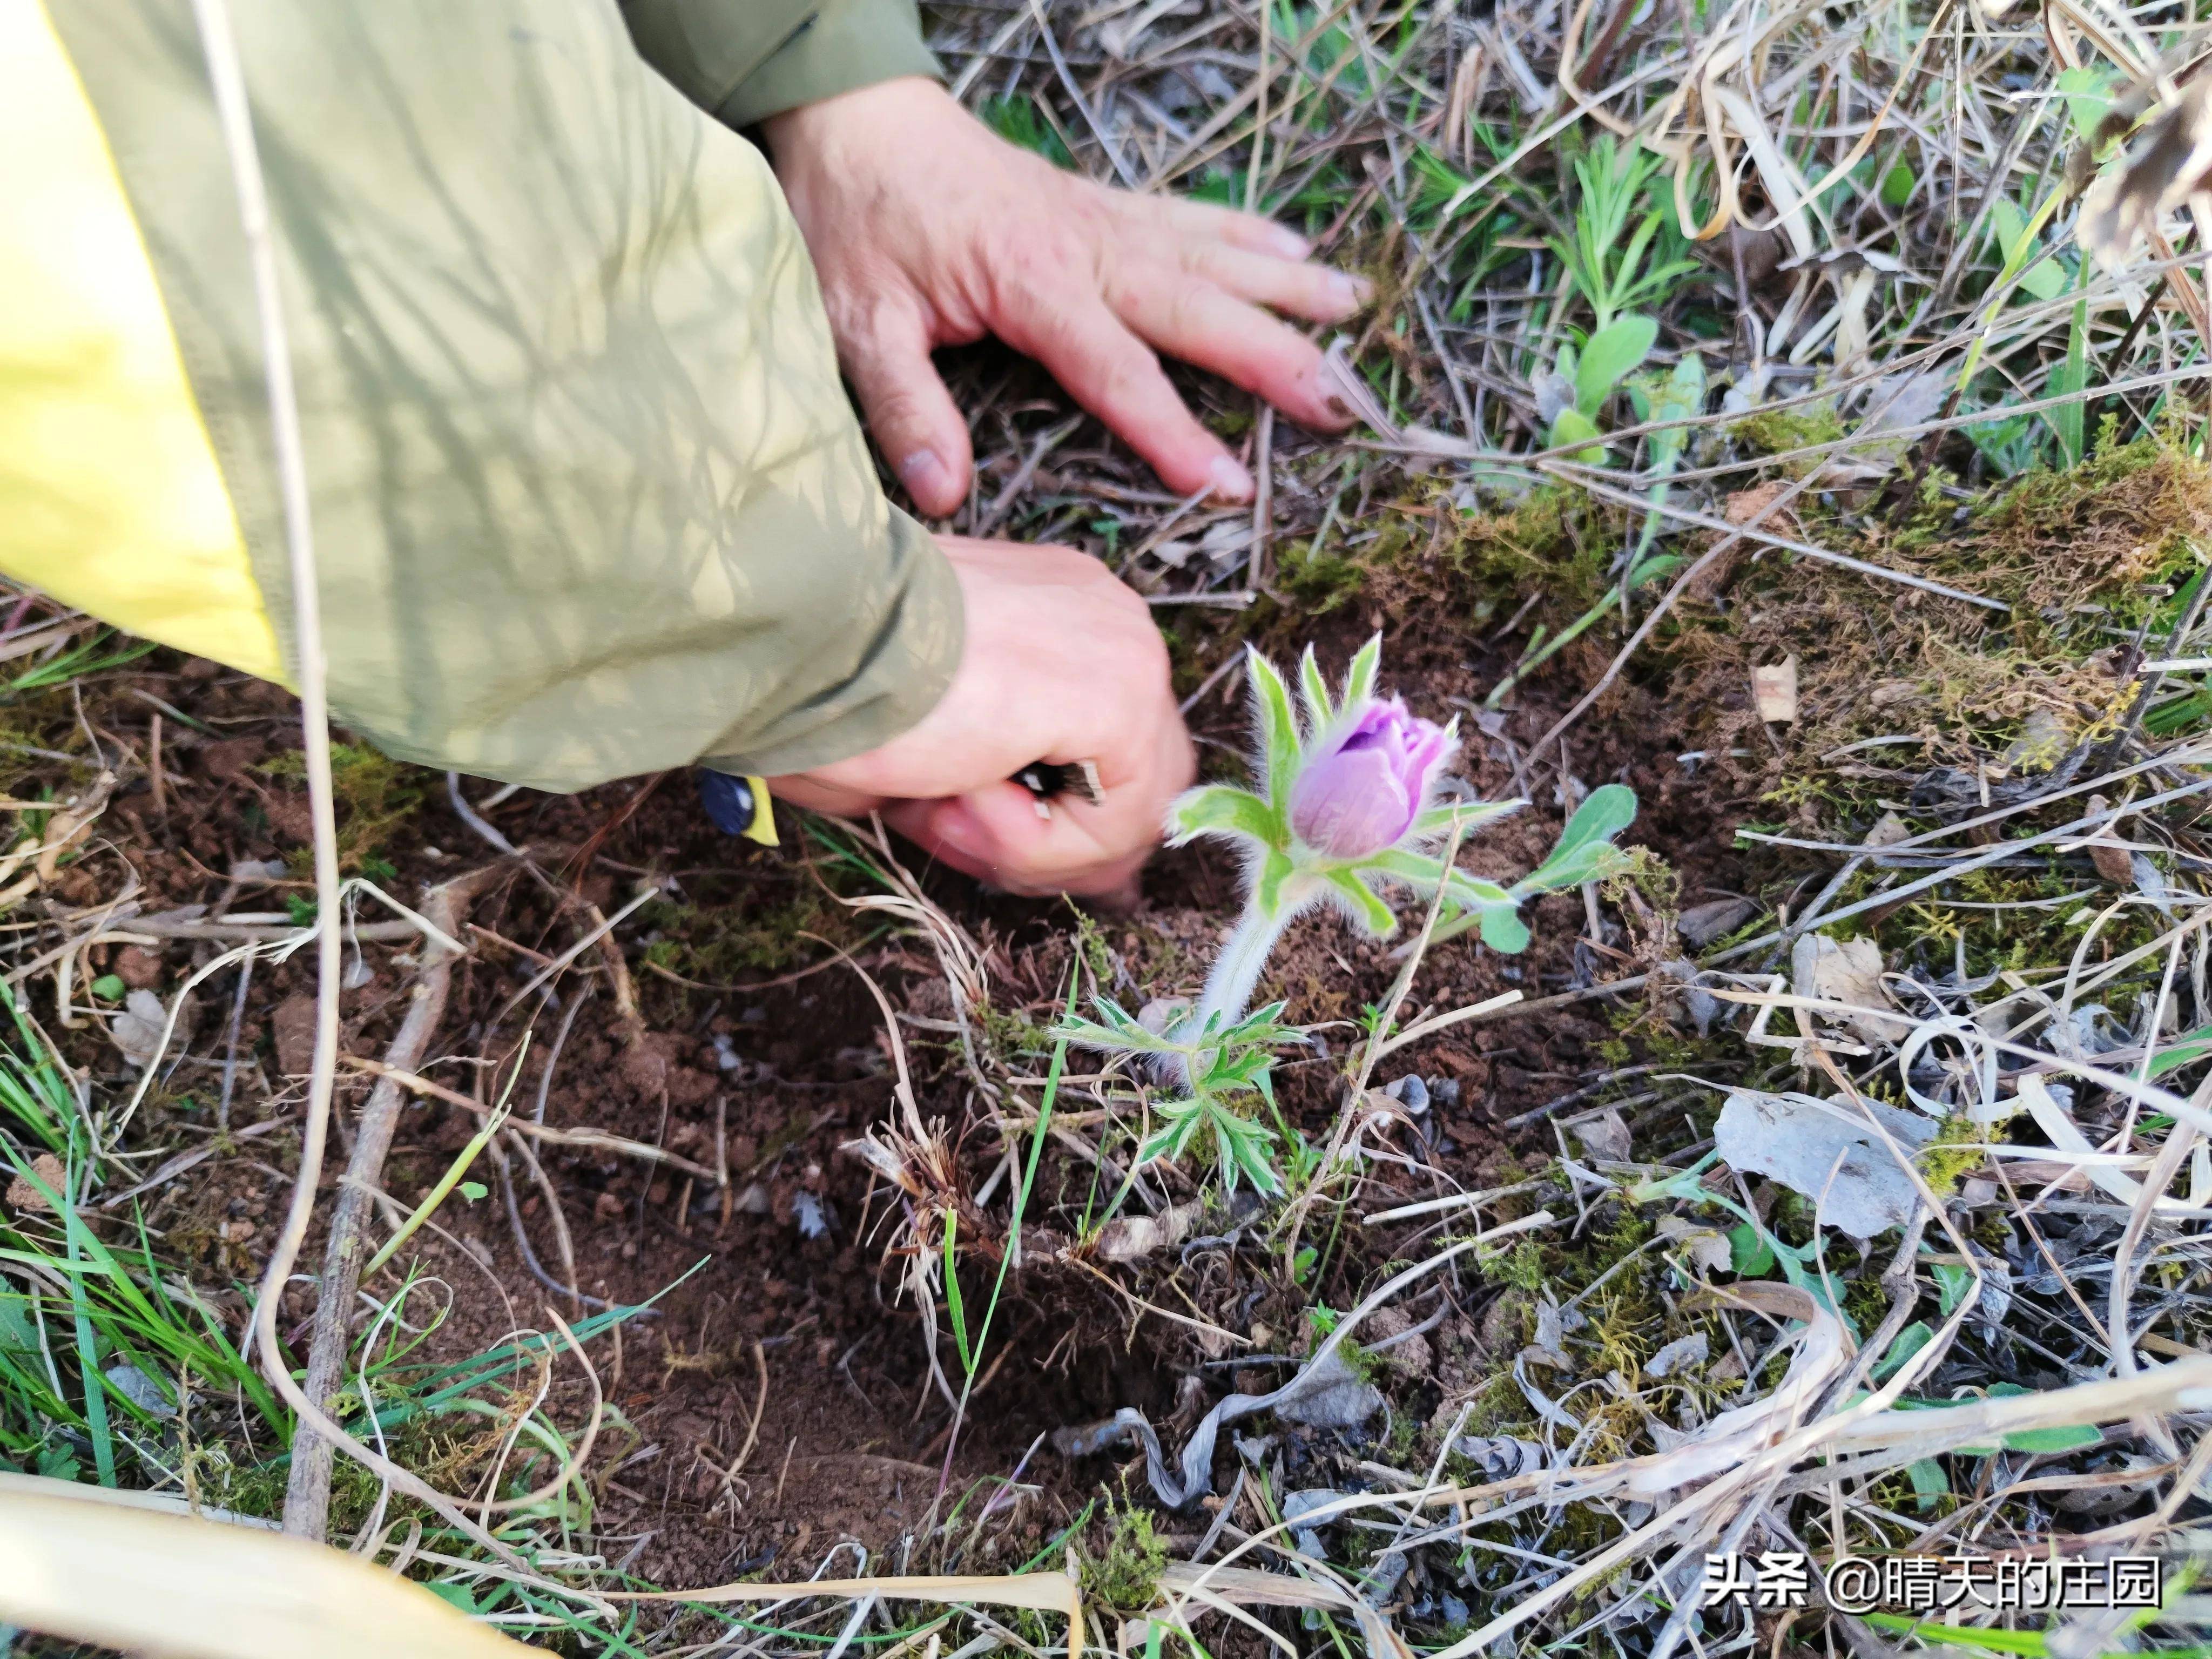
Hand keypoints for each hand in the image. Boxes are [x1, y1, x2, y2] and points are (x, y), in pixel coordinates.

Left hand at [762, 77, 1368, 514]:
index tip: (1228, 484)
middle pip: (1194, 309)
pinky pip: (1188, 218)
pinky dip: (1246, 235)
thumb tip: (943, 490)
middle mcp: (1084, 246)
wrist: (856, 118)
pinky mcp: (1099, 202)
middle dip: (1273, 357)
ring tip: (1355, 313)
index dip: (1173, 432)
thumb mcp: (857, 320)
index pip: (1117, 371)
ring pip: (1210, 255)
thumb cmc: (855, 220)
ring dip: (1284, 287)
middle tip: (1338, 403)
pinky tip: (1294, 251)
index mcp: (1030, 281)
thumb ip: (903, 405)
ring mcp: (1100, 218)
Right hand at [768, 535, 1193, 896]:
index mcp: (1059, 610)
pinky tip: (969, 792)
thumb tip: (1054, 857)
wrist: (807, 630)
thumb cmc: (830, 675)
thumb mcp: (930, 741)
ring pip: (1131, 814)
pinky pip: (1116, 823)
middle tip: (951, 826)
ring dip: (1033, 845)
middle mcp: (1107, 618)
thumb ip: (998, 791)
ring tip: (950, 805)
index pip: (1107, 744)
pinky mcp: (1122, 695)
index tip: (951, 814)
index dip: (1044, 815)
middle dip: (1050, 841)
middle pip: (1138, 781)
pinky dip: (1038, 843)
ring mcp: (1125, 651)